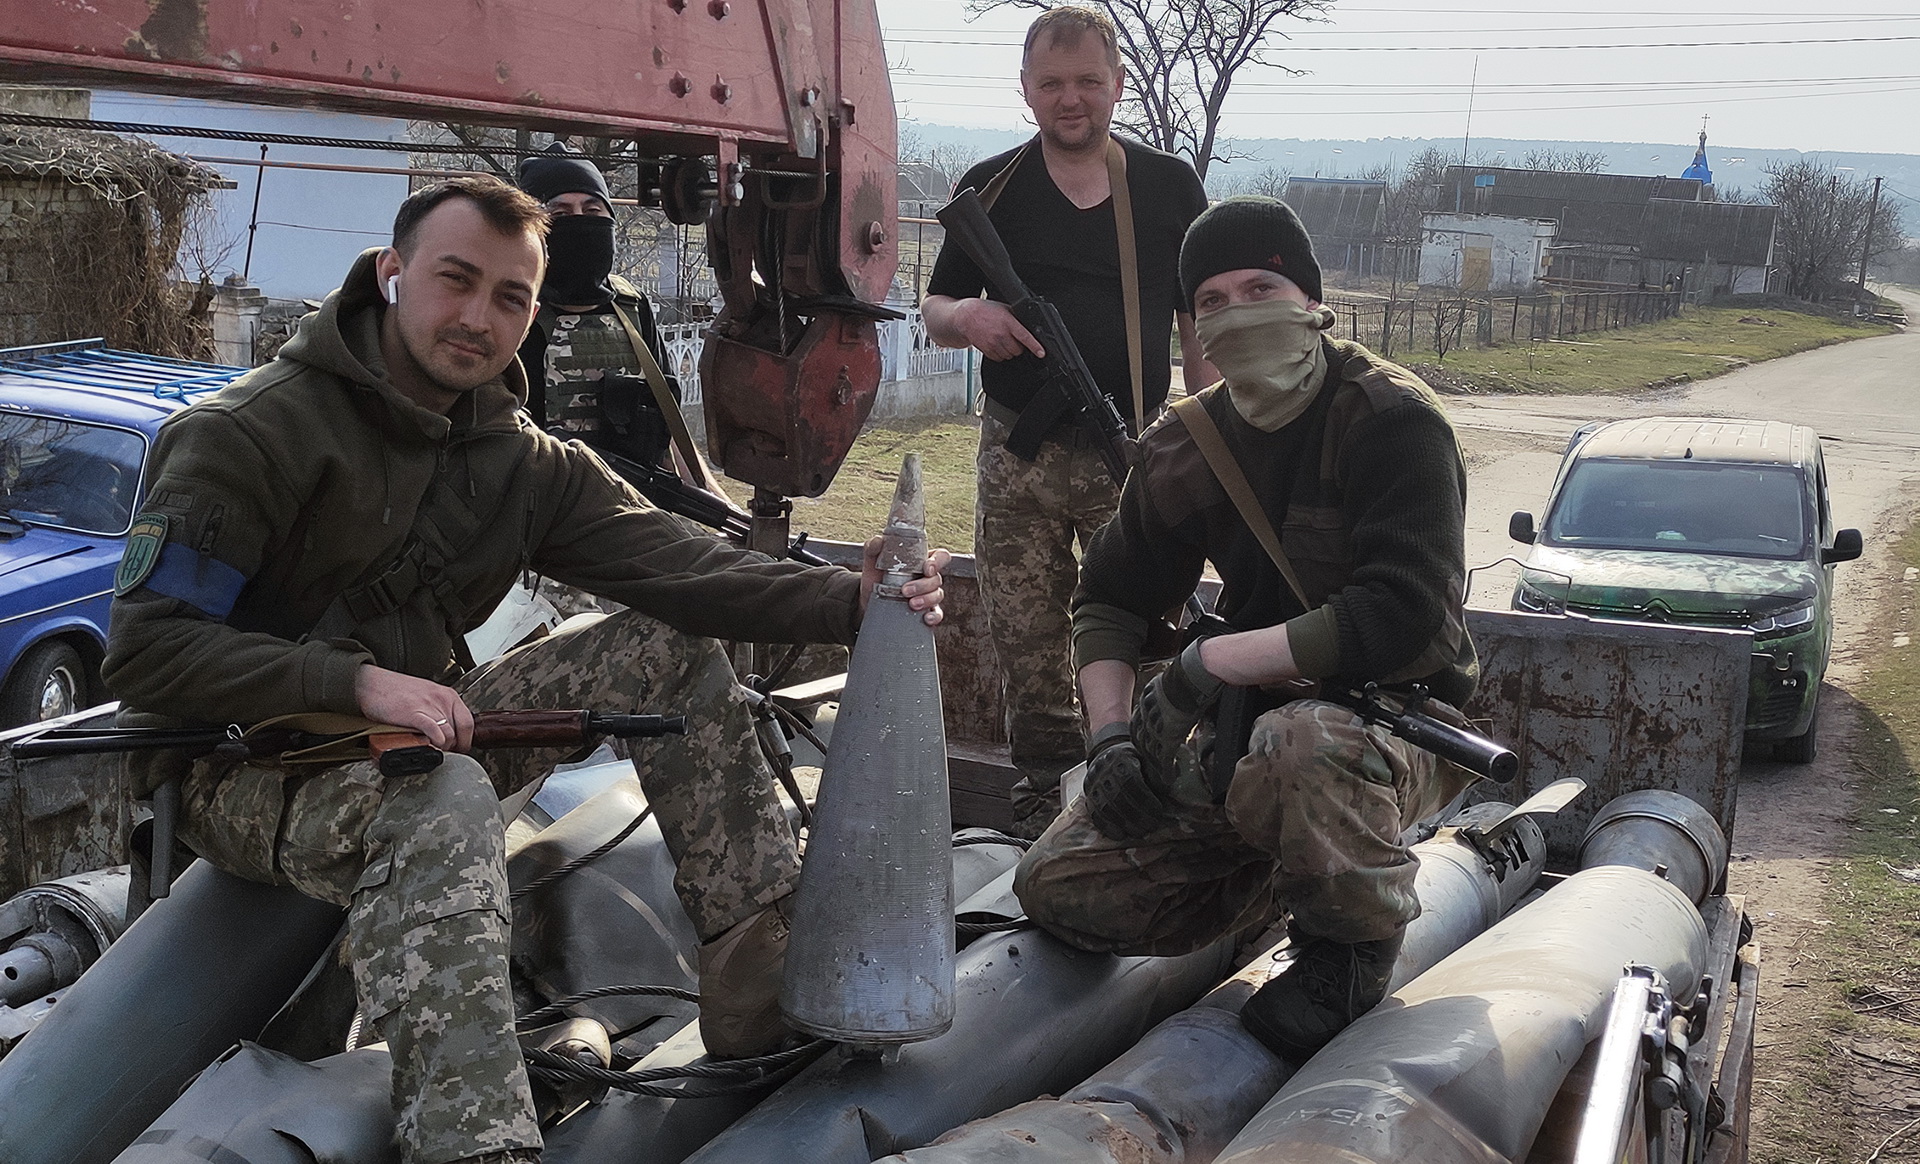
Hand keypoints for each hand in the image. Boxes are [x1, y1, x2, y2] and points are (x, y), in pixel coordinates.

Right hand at [354, 664, 473, 751]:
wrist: (371, 683)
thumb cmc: (396, 691)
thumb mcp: (427, 697)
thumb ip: (439, 711)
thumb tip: (448, 733)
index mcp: (448, 695)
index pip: (469, 722)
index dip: (466, 740)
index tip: (459, 749)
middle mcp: (442, 699)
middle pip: (461, 731)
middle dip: (455, 747)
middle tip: (446, 753)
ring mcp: (428, 706)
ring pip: (449, 735)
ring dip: (443, 748)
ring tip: (434, 751)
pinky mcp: (413, 713)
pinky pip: (435, 732)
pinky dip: (435, 743)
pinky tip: (429, 746)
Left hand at [858, 536, 950, 626]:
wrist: (867, 601)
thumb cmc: (875, 578)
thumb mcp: (872, 561)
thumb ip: (873, 548)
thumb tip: (877, 541)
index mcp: (920, 561)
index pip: (940, 556)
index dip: (938, 561)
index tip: (927, 568)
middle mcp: (927, 577)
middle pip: (937, 578)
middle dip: (923, 585)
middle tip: (905, 590)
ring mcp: (928, 595)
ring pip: (938, 595)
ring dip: (926, 600)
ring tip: (911, 604)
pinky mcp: (925, 611)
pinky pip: (937, 614)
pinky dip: (934, 616)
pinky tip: (925, 618)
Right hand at [952, 298, 1044, 362]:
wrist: (966, 317)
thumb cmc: (985, 311)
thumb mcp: (1004, 309)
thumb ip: (1016, 318)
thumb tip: (1028, 325)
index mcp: (1008, 322)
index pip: (1025, 337)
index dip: (1035, 346)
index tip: (1041, 353)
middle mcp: (1001, 334)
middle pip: (1018, 350)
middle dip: (1018, 346)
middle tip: (1012, 339)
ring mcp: (993, 343)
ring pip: (1009, 356)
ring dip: (1009, 351)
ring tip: (1002, 340)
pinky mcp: (987, 350)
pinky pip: (999, 358)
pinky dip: (1000, 354)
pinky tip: (996, 344)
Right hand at [1082, 722, 1165, 840]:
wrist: (1108, 754)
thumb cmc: (1136, 760)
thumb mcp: (1147, 758)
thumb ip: (1158, 769)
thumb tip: (1172, 783)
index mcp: (1120, 757)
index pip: (1130, 780)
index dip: (1145, 799)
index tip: (1158, 811)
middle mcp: (1102, 769)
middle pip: (1118, 796)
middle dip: (1137, 815)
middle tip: (1152, 826)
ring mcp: (1093, 783)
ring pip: (1105, 807)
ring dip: (1124, 823)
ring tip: (1140, 833)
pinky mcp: (1088, 796)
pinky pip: (1094, 813)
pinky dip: (1106, 826)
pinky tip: (1120, 835)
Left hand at [1131, 637, 1222, 782]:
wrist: (1189, 678)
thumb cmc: (1186, 676)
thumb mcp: (1170, 682)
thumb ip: (1170, 691)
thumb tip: (1182, 687)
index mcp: (1146, 700)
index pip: (1139, 723)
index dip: (1142, 735)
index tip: (1145, 742)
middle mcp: (1147, 714)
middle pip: (1141, 738)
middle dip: (1145, 751)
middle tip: (1150, 762)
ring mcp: (1156, 726)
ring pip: (1151, 750)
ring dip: (1155, 763)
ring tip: (1160, 774)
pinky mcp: (1167, 737)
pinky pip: (1164, 757)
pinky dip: (1166, 770)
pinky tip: (1169, 778)